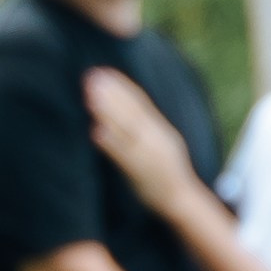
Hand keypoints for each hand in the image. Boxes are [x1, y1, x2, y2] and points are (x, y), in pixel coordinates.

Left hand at [85, 67, 198, 217]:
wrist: (181, 198)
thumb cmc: (168, 170)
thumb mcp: (164, 140)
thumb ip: (147, 123)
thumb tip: (127, 105)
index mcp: (160, 129)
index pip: (140, 102)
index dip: (122, 86)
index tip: (105, 72)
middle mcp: (154, 139)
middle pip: (131, 112)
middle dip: (112, 94)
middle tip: (92, 77)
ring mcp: (146, 155)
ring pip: (125, 130)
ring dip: (107, 113)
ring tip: (90, 97)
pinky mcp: (138, 172)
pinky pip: (123, 157)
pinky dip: (111, 145)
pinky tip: (97, 132)